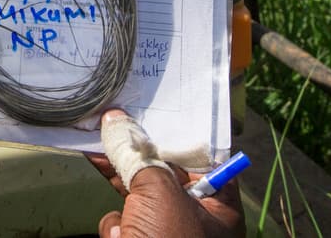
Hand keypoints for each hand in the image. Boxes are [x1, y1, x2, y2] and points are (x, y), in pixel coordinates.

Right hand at [86, 109, 243, 237]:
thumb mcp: (159, 194)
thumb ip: (138, 155)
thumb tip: (114, 120)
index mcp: (219, 204)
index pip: (199, 155)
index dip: (173, 130)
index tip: (147, 106)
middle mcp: (195, 217)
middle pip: (161, 172)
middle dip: (136, 157)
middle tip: (110, 124)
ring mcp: (165, 234)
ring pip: (135, 195)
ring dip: (122, 200)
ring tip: (116, 198)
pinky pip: (120, 221)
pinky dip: (115, 228)